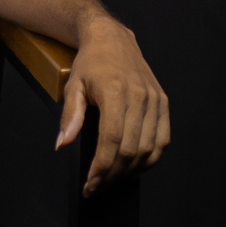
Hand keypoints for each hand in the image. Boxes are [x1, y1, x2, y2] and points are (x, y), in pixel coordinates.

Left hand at [56, 16, 168, 196]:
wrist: (113, 39)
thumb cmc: (91, 63)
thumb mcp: (72, 86)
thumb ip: (70, 117)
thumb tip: (62, 144)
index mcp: (116, 92)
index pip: (112, 139)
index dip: (102, 166)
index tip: (91, 183)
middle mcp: (140, 97)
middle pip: (131, 149)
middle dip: (113, 174)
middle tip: (97, 187)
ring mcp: (155, 100)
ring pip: (149, 149)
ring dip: (131, 171)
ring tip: (112, 180)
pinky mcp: (163, 103)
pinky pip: (163, 140)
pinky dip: (150, 159)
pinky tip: (133, 167)